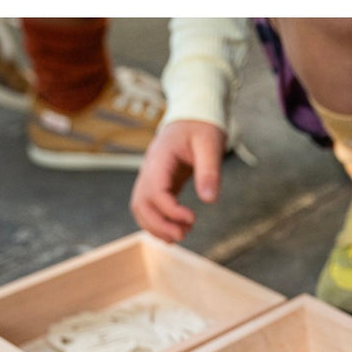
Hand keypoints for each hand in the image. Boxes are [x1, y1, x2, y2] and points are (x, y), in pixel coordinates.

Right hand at [130, 120, 225, 241]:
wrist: (193, 116)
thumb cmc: (201, 127)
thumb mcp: (210, 144)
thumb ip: (209, 171)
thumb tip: (209, 200)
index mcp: (160, 157)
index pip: (155, 189)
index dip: (170, 209)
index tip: (192, 219)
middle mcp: (149, 168)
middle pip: (141, 203)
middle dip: (158, 224)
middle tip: (183, 235)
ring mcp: (151, 176)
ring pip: (141, 207)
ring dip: (156, 226)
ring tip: (181, 235)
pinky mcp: (159, 183)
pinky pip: (150, 206)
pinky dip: (159, 221)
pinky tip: (178, 229)